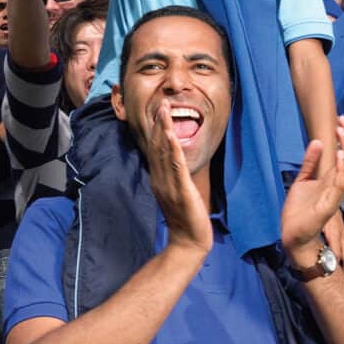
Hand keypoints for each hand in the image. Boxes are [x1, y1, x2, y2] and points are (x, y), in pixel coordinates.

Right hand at [145, 101, 212, 255]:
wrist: (188, 242)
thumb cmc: (184, 217)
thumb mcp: (175, 192)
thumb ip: (171, 177)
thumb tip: (172, 161)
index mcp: (159, 178)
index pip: (155, 149)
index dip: (156, 129)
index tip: (158, 111)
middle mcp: (160, 178)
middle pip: (156, 146)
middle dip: (158, 123)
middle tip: (161, 102)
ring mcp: (169, 183)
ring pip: (163, 151)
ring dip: (163, 129)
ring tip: (164, 110)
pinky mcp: (180, 189)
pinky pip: (175, 165)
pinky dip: (172, 148)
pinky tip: (170, 134)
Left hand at [281, 118, 343, 274]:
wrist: (292, 234)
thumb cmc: (299, 210)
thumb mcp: (303, 179)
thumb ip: (310, 161)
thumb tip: (318, 141)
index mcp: (331, 180)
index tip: (340, 120)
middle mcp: (336, 187)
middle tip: (342, 120)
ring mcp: (334, 196)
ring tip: (342, 132)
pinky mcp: (329, 206)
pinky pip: (339, 187)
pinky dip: (342, 171)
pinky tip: (340, 156)